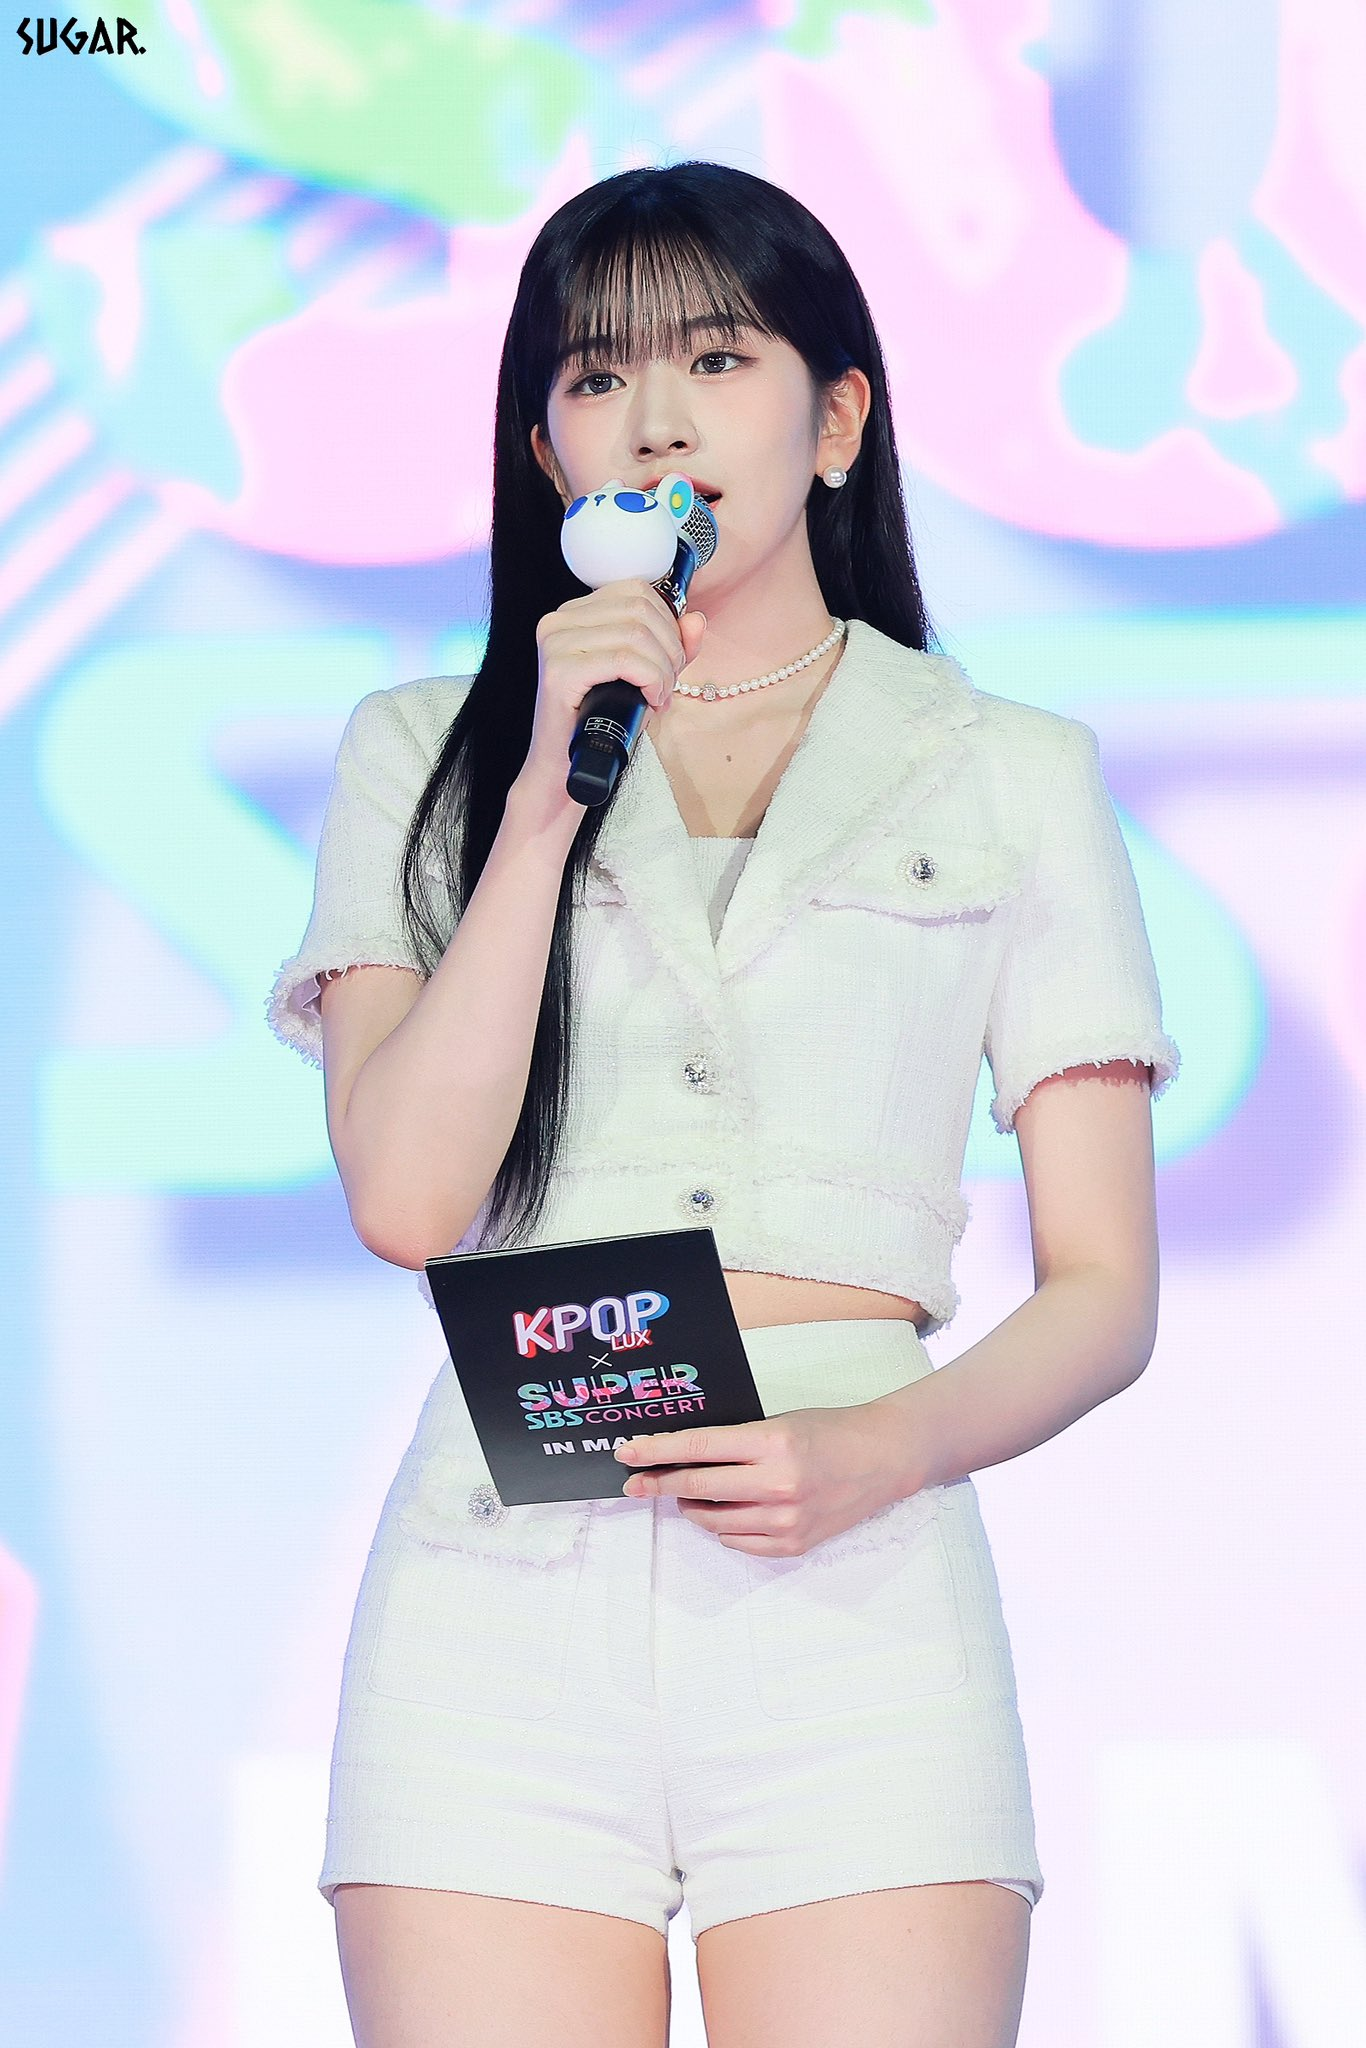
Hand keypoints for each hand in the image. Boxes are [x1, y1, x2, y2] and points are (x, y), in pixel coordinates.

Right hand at [519, 579, 707, 809]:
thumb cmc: (602, 721)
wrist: (566, 767)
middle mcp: (559, 620)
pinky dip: (649, 678)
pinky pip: (623, 660)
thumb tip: (695, 620)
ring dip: (662, 668)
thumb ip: (673, 645)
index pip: (636, 590)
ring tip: (659, 695)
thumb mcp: (645, 675)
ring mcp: (555, 642)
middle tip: (668, 684)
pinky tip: (651, 699)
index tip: (671, 658)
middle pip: (639, 608)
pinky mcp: (558, 670)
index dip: (667, 622)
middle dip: (669, 648)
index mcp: (575, 613)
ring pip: (635, 633)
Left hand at [613, 1404, 911, 1556]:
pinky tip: (726, 1511)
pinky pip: (739, 1541)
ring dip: (692, 1506)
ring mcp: (787, 1520)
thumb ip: (736, 1442)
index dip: (656, 1451)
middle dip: (659, 1483)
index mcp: (773, 1443)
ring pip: (713, 1519)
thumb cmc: (830, 1431)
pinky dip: (723, 1527)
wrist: (883, 1458)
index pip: (698, 1448)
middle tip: (636, 1482)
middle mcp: (778, 1484)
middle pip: (698, 1486)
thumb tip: (682, 1457)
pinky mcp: (795, 1544)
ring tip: (688, 1493)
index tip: (627, 1453)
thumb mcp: (780, 1422)